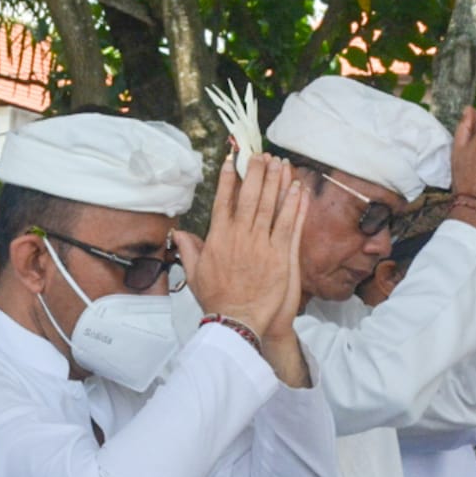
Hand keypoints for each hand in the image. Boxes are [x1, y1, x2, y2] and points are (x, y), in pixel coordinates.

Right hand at [174, 154, 306, 335]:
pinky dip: (293, 205)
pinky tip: (296, 189)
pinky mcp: (280, 256)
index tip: (233, 160)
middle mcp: (240, 237)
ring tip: (280, 162)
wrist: (237, 321)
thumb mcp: (194, 274)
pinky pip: (288, 224)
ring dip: (276, 181)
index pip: (223, 201)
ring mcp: (261, 245)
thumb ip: (189, 249)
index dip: (229, 179)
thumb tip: (179, 233)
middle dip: (255, 172)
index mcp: (218, 238)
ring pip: (270, 206)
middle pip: (249, 197)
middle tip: (261, 154)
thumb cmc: (216, 300)